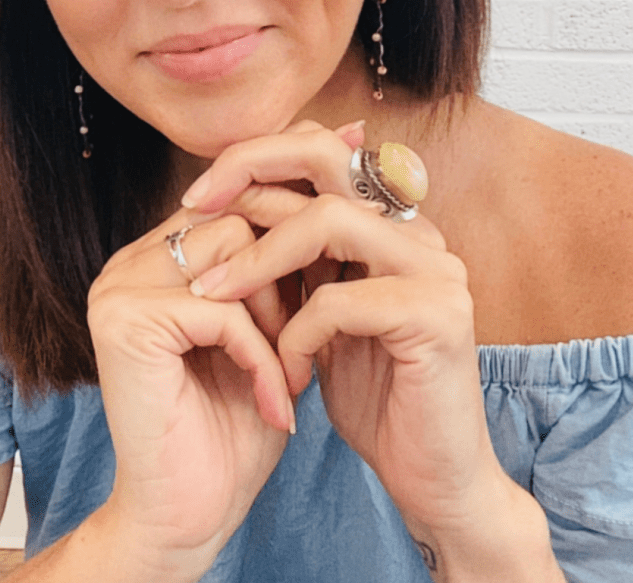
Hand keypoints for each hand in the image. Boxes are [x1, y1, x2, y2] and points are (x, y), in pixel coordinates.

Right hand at [86, 206, 295, 579]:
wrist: (189, 517)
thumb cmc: (230, 428)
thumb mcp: (264, 330)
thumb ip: (274, 270)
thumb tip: (325, 206)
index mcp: (154, 259)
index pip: (234, 208)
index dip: (287, 245)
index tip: (325, 291)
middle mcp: (128, 263)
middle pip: (238, 219)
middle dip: (285, 278)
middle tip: (301, 344)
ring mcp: (119, 288)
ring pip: (235, 252)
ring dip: (277, 314)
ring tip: (286, 370)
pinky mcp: (127, 321)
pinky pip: (224, 310)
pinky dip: (262, 356)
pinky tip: (273, 401)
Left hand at [181, 121, 509, 532]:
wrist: (436, 479)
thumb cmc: (377, 398)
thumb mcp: (323, 318)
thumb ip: (300, 262)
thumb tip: (235, 205)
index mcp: (394, 224)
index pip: (322, 152)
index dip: (255, 160)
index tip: (198, 197)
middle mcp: (420, 232)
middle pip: (327, 156)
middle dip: (249, 171)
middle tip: (194, 208)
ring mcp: (436, 269)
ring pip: (330, 220)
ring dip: (259, 257)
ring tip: (213, 295)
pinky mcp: (438, 316)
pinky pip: (341, 301)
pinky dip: (298, 332)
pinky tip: (286, 369)